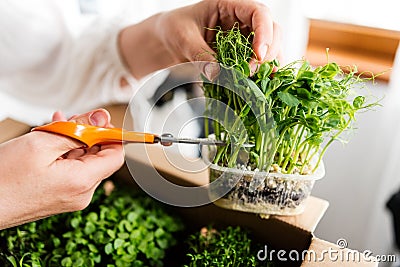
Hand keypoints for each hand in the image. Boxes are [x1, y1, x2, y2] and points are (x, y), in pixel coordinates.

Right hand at [0, 109, 123, 229]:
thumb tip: (101, 118)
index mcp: (82, 182)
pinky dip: (65, 153)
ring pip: (84, 162)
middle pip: (100, 157)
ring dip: (74, 141)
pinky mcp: (59, 197)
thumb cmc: (3, 178)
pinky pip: (72, 171)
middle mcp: (81, 194)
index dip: (111, 134)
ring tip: (57, 125)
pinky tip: (52, 139)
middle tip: (72, 118)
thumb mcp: (42, 144)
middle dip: (89, 134)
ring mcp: (70, 197)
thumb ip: (77, 130)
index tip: (99, 120)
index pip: (116, 155)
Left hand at [119, 0, 280, 77]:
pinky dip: (262, 76)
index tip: (258, 54)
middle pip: (273, 31)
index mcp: (230, 6)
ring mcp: (246, 39)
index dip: (264, 32)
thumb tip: (216, 73)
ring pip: (272, 49)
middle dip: (268, 52)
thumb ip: (200, 54)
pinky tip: (260, 86)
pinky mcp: (243, 56)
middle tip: (252, 71)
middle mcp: (243, 21)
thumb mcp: (184, 38)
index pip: (258, 13)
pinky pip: (260, 65)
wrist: (169, 41)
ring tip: (260, 81)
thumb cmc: (175, 29)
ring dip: (269, 66)